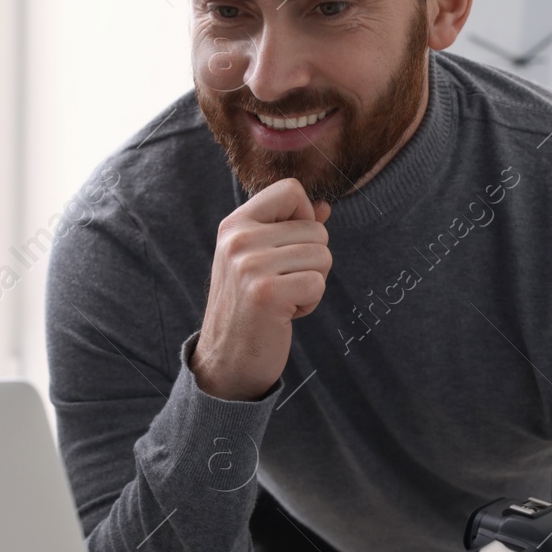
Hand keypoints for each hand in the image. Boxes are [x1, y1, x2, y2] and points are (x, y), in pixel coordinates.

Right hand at [192, 178, 331, 400]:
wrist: (226, 361)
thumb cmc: (249, 308)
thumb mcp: (260, 260)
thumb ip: (290, 230)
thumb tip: (324, 207)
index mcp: (234, 224)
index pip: (291, 190)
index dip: (305, 217)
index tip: (290, 247)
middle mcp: (239, 239)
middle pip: (316, 229)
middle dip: (312, 261)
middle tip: (281, 285)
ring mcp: (250, 265)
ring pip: (322, 256)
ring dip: (311, 283)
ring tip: (282, 299)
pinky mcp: (266, 293)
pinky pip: (318, 283)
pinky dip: (310, 302)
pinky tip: (285, 313)